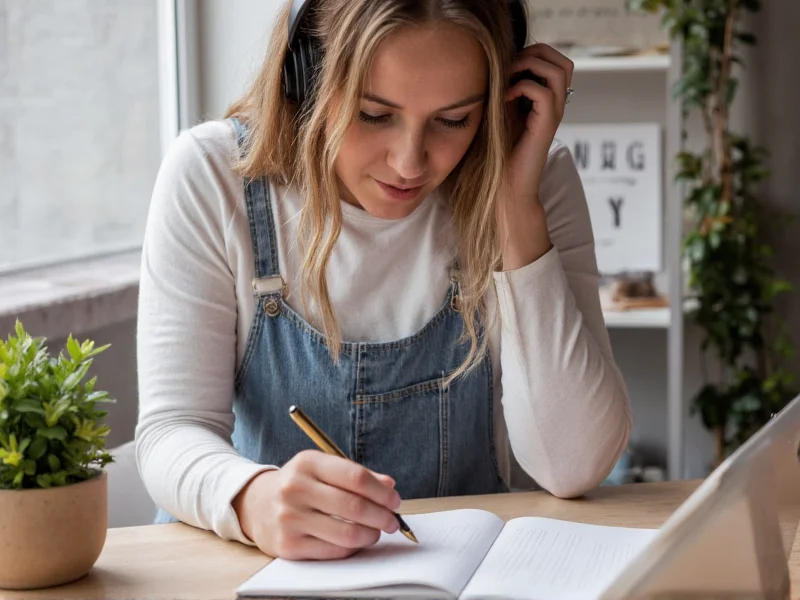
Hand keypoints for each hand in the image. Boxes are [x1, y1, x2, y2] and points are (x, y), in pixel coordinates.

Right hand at [232, 450, 400, 559]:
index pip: (356, 478)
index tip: (395, 501)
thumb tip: (389, 486)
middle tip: (393, 521)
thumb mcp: (321, 468)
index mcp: (308, 463)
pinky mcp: (289, 545)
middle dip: (382, 516)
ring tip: (376, 532)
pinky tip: (356, 541)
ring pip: (347, 534)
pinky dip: (352, 548)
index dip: (382, 492)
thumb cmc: (298, 485)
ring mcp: (290, 518)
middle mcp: (296, 489)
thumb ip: (355, 475)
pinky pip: (334, 551)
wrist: (255, 504)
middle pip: (355, 507)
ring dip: (371, 535)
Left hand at [505, 43, 573, 198]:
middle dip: (535, 54)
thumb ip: (506, 90)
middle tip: (510, 67)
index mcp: (547, 101)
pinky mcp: (546, 126)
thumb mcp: (500, 114)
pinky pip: (543, 92)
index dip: (533, 54)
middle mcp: (555, 105)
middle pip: (563, 61)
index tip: (506, 67)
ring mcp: (553, 115)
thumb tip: (496, 65)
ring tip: (507, 79)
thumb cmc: (499, 154)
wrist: (507, 186)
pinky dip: (521, 87)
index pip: (555, 61)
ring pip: (559, 71)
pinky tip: (504, 100)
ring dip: (529, 66)